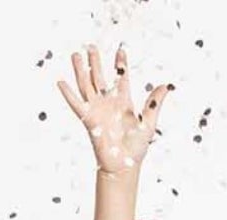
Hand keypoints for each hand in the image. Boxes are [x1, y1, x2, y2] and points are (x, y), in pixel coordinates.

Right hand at [57, 43, 172, 176]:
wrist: (124, 166)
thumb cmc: (136, 149)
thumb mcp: (148, 123)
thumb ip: (154, 104)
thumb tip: (165, 86)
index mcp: (123, 102)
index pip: (121, 78)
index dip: (120, 64)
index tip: (121, 50)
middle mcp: (108, 104)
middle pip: (100, 78)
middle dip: (96, 62)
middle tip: (91, 46)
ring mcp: (97, 110)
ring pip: (87, 86)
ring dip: (81, 71)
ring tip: (77, 55)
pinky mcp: (88, 120)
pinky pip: (76, 104)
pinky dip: (68, 94)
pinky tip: (61, 81)